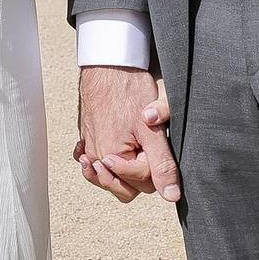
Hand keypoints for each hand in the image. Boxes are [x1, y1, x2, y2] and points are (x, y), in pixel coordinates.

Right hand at [75, 66, 180, 203]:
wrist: (108, 63)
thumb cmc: (129, 90)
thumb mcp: (151, 130)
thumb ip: (161, 165)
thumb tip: (171, 196)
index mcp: (112, 159)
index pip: (142, 184)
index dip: (156, 170)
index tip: (157, 146)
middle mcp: (96, 156)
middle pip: (123, 186)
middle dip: (138, 176)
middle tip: (147, 153)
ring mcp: (89, 146)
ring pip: (109, 174)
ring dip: (120, 171)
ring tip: (130, 154)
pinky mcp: (87, 135)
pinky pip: (93, 158)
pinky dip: (102, 159)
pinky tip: (112, 150)